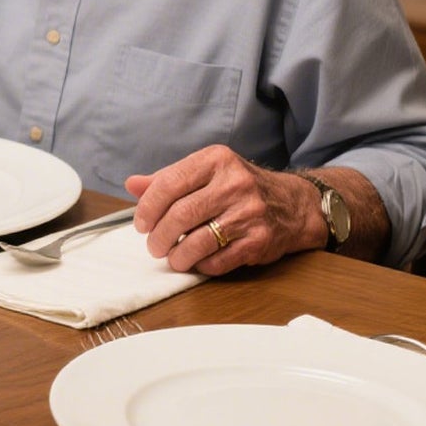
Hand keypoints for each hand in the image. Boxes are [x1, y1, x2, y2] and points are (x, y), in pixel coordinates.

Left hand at [124, 146, 322, 274]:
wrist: (293, 204)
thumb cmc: (239, 187)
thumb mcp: (206, 172)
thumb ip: (168, 179)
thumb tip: (132, 185)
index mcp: (216, 160)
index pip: (169, 183)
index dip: (148, 207)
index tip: (141, 223)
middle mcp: (234, 183)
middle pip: (180, 214)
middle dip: (159, 235)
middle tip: (153, 245)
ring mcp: (250, 212)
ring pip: (198, 241)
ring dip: (177, 255)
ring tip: (172, 256)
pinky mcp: (260, 240)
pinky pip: (218, 260)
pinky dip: (201, 265)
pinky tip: (197, 261)